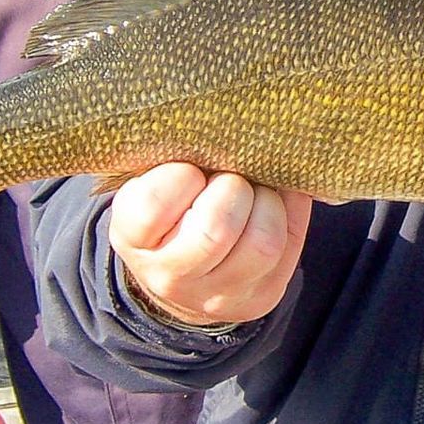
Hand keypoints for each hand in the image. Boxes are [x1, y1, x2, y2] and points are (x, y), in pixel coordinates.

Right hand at [108, 163, 310, 327]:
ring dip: (268, 203)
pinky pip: (290, 247)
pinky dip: (289, 214)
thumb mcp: (153, 180)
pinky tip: (272, 206)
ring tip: (255, 193)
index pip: (153, 205)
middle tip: (229, 177)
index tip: (188, 169)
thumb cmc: (170, 205)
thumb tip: (235, 126)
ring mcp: (218, 296)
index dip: (180, 175)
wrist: (183, 269)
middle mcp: (171, 276)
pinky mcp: (260, 297)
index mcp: (133, 238)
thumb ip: (179, 157)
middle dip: (233, 187)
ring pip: (264, 243)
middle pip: (216, 228)